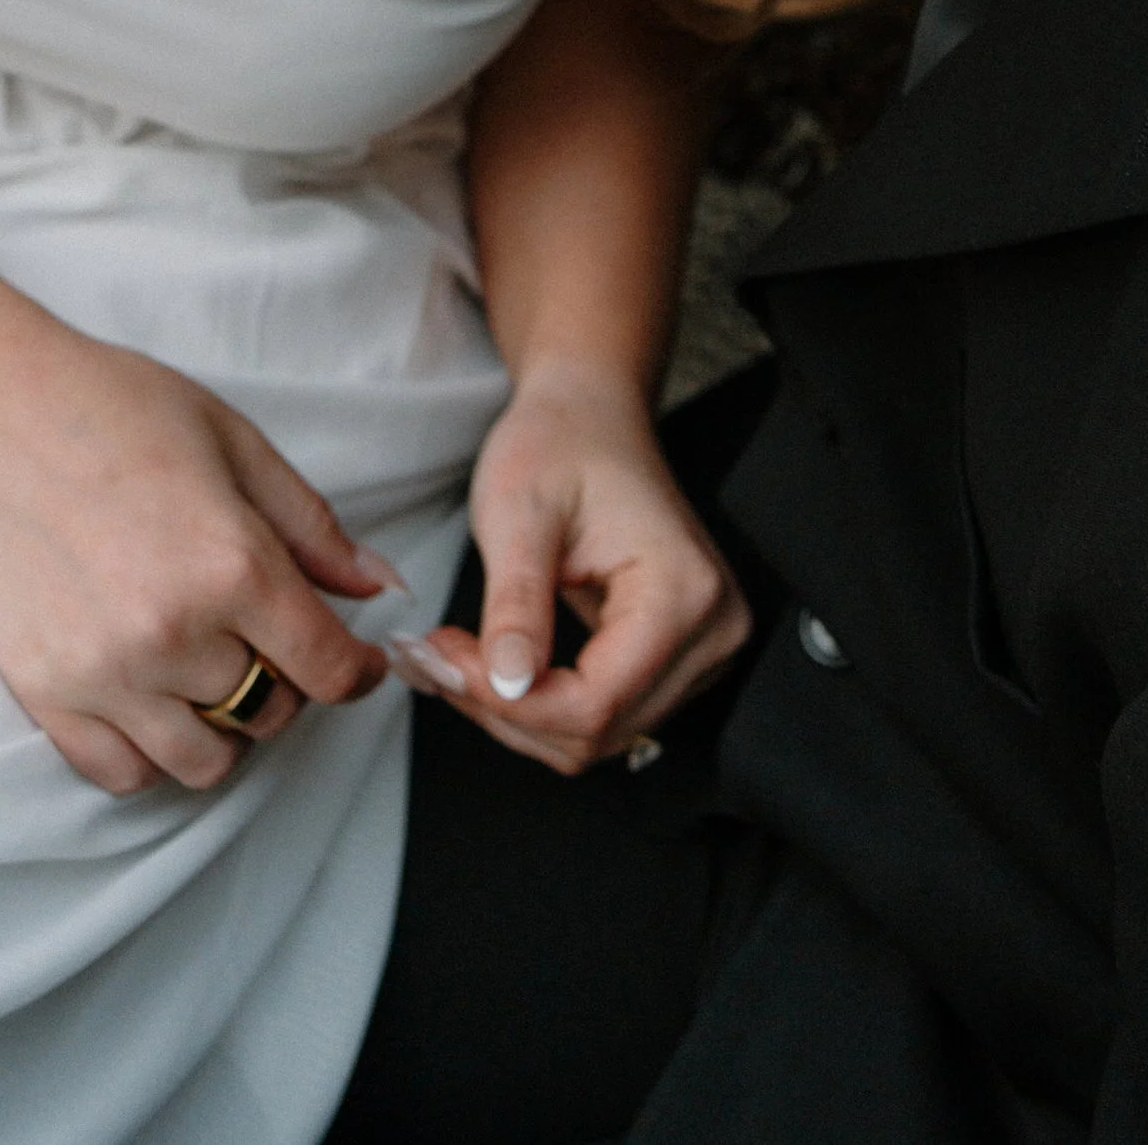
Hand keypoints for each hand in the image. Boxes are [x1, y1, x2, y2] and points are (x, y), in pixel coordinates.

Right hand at [0, 311, 402, 796]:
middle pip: (270, 713)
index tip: (362, 664)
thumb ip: (312, 527)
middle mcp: (172, 633)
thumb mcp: (235, 444)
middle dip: (288, 683)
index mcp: (232, 564)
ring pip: (201, 761)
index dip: (360, 673)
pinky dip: (150, 752)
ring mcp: (102, 673)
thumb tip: (377, 586)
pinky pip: (120, 773)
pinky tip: (154, 699)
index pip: (326, 668)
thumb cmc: (115, 408)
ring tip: (211, 673)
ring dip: (223, 728)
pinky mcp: (42, 694)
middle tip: (269, 640)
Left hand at [390, 360, 746, 776]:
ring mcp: (699, 647)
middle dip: (506, 709)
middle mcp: (710, 629)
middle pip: (598, 729)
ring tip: (459, 659)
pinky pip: (603, 712)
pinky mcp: (674, 656)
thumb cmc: (560, 441)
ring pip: (597, 734)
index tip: (445, 664)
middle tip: (438, 660)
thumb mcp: (520, 512)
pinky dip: (541, 701)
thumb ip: (517, 603)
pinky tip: (497, 664)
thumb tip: (508, 686)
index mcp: (684, 590)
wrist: (589, 413)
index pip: (597, 702)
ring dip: (518, 712)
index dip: (510, 703)